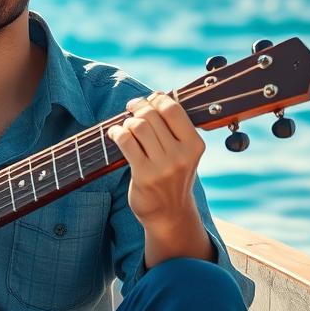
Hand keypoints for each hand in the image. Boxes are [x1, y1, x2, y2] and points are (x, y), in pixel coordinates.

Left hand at [107, 92, 204, 228]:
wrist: (170, 214)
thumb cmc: (173, 178)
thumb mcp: (183, 154)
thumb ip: (174, 129)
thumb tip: (156, 96)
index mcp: (194, 145)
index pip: (173, 109)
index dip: (156, 99)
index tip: (148, 100)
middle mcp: (181, 154)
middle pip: (152, 115)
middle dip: (138, 107)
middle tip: (131, 109)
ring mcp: (163, 166)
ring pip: (138, 126)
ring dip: (127, 122)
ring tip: (125, 127)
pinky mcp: (144, 175)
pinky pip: (126, 141)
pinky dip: (116, 132)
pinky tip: (114, 134)